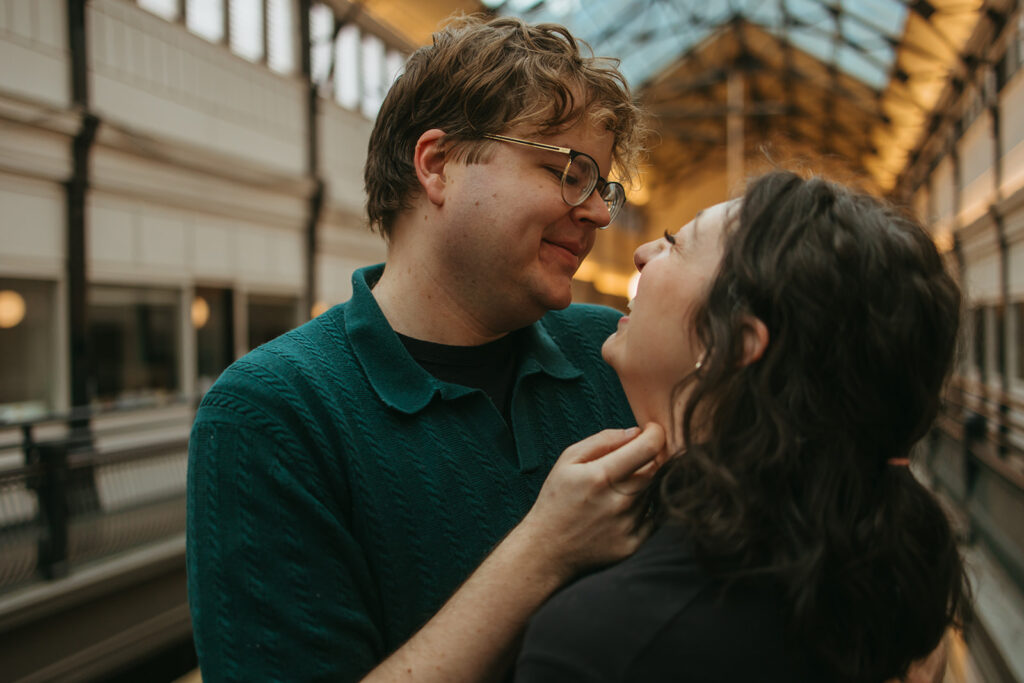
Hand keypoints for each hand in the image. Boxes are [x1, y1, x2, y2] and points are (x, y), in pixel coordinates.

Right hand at [514, 423, 665, 581]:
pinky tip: (622, 509)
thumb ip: (602, 441)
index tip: (652, 432)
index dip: (657, 434)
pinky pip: (654, 517)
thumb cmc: (556, 500)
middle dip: (649, 458)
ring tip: (616, 490)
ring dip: (643, 484)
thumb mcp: (567, 461)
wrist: (546, 550)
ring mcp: (628, 525)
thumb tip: (636, 432)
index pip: (649, 448)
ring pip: (654, 492)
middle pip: (656, 469)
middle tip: (631, 460)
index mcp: (601, 477)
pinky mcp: (633, 544)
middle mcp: (619, 502)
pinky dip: (645, 507)